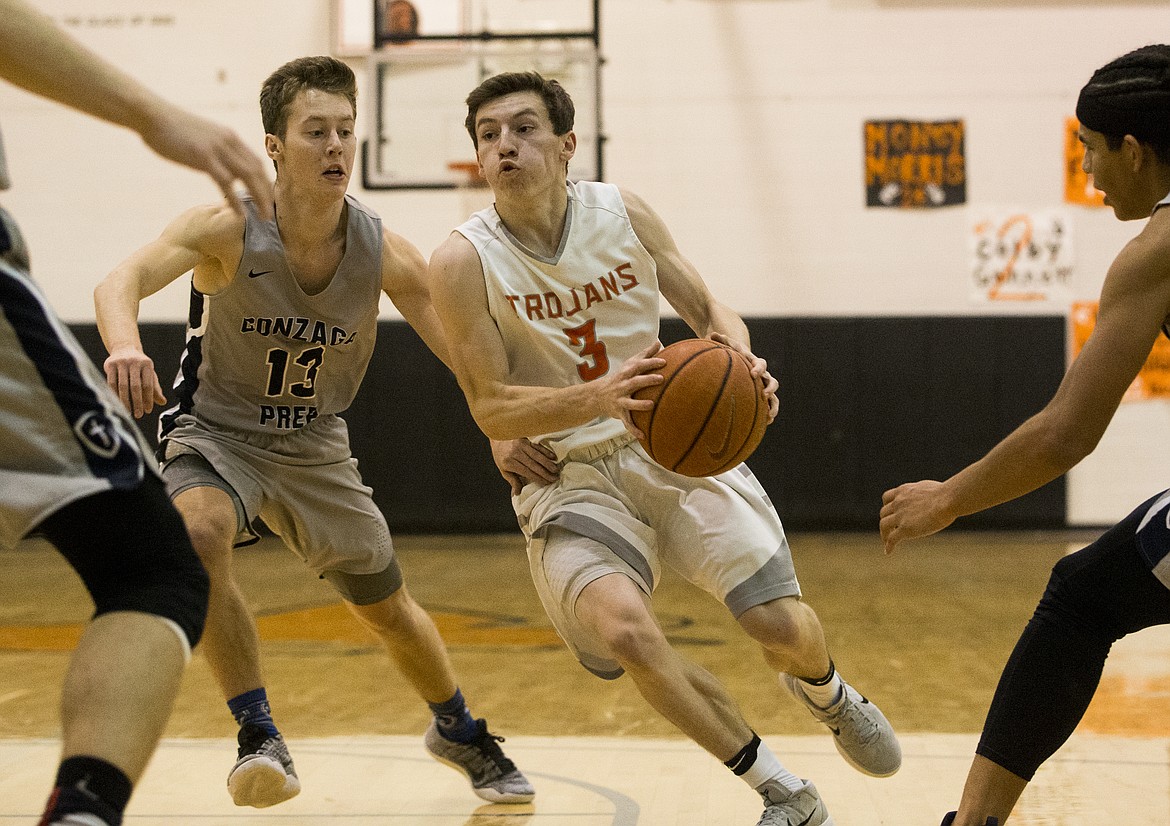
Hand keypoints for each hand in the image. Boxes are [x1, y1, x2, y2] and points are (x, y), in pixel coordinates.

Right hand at [103, 346, 165, 418]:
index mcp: (147, 364)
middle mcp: (134, 362)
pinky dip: (114, 394)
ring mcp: (121, 363)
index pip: (148, 385)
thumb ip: (155, 388)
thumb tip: (163, 402)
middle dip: (137, 402)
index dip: (148, 399)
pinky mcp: (110, 365)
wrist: (124, 348)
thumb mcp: (149, 374)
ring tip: (128, 411)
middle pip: (135, 386)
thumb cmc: (139, 365)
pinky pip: (111, 383)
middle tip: (139, 415)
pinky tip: (117, 403)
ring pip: (122, 386)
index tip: (148, 410)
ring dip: (125, 401)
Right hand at [140, 103, 273, 219]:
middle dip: (267, 192)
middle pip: (258, 170)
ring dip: (259, 198)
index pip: (256, 161)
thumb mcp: (201, 137)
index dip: (265, 181)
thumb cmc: (171, 128)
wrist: (152, 115)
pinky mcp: (203, 156)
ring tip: (263, 216)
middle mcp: (229, 141)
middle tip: (271, 212)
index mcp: (229, 137)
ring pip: (248, 176)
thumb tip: (219, 164)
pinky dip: (236, 199)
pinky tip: (241, 213)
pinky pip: (226, 182)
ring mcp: (217, 148)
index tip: (268, 198)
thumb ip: (215, 150)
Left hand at [490, 438, 559, 494]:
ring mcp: (521, 445)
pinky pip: (538, 447)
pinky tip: (553, 457)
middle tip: (555, 478)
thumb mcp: (503, 469)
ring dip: (548, 463)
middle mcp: (516, 453)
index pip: (527, 472)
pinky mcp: (525, 440)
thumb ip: (512, 480)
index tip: (546, 483)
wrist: (497, 436)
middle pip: (533, 465)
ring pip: (537, 456)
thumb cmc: (500, 455)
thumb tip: (518, 493)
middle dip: (545, 473)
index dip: (538, 478)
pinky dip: (546, 452)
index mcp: (509, 462)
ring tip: (556, 470)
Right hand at [596, 342, 665, 439]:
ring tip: (651, 405)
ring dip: (639, 404)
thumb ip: (645, 354)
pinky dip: (633, 430)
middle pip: (634, 382)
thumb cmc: (620, 378)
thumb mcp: (630, 364)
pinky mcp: (619, 413)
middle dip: (647, 380)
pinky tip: (643, 436)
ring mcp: (620, 400)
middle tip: (661, 379)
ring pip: (629, 403)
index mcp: (627, 373)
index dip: (650, 363)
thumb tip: (658, 342)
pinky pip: (626, 423)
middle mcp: (622, 386)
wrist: (597, 395)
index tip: (664, 362)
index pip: (638, 366)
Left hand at [711, 333, 778, 422]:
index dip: (758, 368)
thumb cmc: (733, 353)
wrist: (743, 359)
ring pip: (774, 397)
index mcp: (755, 363)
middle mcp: (763, 375)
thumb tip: (711, 333)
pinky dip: (768, 413)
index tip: (753, 374)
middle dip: (770, 388)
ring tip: (770, 416)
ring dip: (773, 406)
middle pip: (772, 381)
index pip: (761, 364)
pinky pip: (768, 406)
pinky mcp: (761, 396)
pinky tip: (765, 424)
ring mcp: (763, 387)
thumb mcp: (728, 346)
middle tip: (765, 394)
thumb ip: (722, 341)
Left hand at [879, 480, 954, 554]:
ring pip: (884, 525)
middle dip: (886, 521)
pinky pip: (892, 539)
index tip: (890, 513)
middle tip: (890, 529)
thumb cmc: (947, 493)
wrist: (948, 499)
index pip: (887, 498)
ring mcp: (900, 515)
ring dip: (884, 534)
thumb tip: (931, 497)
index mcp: (904, 491)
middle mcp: (899, 502)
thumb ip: (923, 494)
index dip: (887, 506)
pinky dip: (888, 545)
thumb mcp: (929, 488)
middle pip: (884, 512)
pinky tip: (888, 552)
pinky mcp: (905, 528)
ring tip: (887, 541)